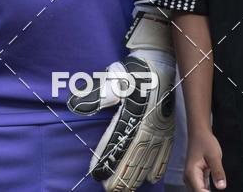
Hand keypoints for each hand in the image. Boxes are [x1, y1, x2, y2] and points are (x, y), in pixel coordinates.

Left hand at [68, 9, 174, 190]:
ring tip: (125, 189)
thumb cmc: (136, 71)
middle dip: (121, 176)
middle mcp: (146, 127)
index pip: (116, 146)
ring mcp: (159, 130)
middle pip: (132, 159)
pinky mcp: (168, 129)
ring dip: (136, 176)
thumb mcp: (115, 80)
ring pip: (147, 160)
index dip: (106, 162)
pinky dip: (157, 167)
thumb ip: (97, 95)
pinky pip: (164, 153)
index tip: (96, 174)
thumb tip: (75, 104)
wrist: (161, 62)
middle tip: (110, 189)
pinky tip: (152, 178)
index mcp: (132, 118)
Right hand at [184, 129, 225, 191]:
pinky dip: (206, 191)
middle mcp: (189, 179)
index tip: (220, 189)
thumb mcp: (214, 156)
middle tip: (220, 185)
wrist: (199, 132)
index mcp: (192, 174)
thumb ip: (218, 172)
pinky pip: (201, 189)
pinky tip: (214, 188)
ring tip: (218, 185)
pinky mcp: (196, 178)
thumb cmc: (206, 142)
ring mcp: (192, 179)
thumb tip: (222, 187)